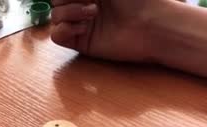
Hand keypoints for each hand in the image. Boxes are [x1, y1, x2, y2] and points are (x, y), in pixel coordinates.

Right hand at [50, 0, 169, 61]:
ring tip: (93, 13)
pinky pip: (57, 36)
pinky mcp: (82, 43)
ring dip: (69, 11)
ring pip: (54, 16)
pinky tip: (82, 28)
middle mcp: (84, 5)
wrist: (152, 24)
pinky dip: (64, 29)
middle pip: (55, 1)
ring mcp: (82, 24)